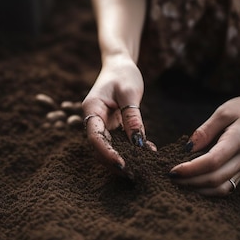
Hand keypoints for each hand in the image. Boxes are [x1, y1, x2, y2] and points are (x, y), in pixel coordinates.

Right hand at [82, 56, 155, 177]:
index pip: (96, 137)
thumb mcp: (130, 93)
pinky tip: (147, 153)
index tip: (123, 165)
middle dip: (114, 162)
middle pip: (99, 148)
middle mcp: (93, 119)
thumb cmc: (123, 74)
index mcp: (92, 109)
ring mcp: (101, 124)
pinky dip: (130, 150)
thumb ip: (133, 118)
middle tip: (135, 174)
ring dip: (123, 158)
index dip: (107, 154)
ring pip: (107, 148)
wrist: (119, 64)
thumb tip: (139, 144)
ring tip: (142, 168)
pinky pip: (117, 142)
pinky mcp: (110, 126)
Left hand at [168, 92, 239, 195]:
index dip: (191, 169)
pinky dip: (208, 190)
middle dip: (191, 182)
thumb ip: (205, 130)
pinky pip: (226, 187)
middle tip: (171, 179)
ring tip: (179, 183)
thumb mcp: (223, 111)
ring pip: (222, 188)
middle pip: (216, 178)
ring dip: (199, 189)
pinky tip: (193, 184)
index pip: (213, 160)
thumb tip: (188, 149)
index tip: (173, 170)